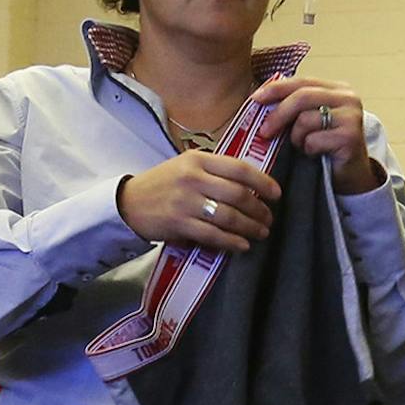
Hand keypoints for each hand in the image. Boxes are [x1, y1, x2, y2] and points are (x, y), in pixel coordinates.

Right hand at [117, 150, 280, 253]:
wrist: (128, 203)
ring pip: (229, 216)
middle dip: (259, 210)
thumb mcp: (185, 167)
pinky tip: (242, 245)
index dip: (263, 182)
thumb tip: (250, 186)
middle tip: (269, 219)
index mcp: (198, 159)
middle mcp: (193, 178)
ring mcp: (185, 202)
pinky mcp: (179, 224)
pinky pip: (213, 235)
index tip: (276, 194)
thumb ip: (214, 172)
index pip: (239, 168)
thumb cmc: (161, 185)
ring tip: (260, 233)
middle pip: (238, 194)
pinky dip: (232, 242)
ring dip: (250, 227)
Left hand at [254, 77, 382, 194]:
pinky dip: (307, 149)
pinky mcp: (351, 137)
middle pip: (302, 97)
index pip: (301, 81)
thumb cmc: (325, 148)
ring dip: (296, 137)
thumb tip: (260, 99)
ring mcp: (351, 116)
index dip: (276, 89)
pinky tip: (314, 154)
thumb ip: (294, 106)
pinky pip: (314, 140)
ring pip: (306, 120)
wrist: (350, 176)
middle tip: (265, 131)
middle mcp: (347, 98)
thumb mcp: (308, 121)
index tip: (255, 99)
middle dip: (278, 114)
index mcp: (336, 89)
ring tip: (302, 146)